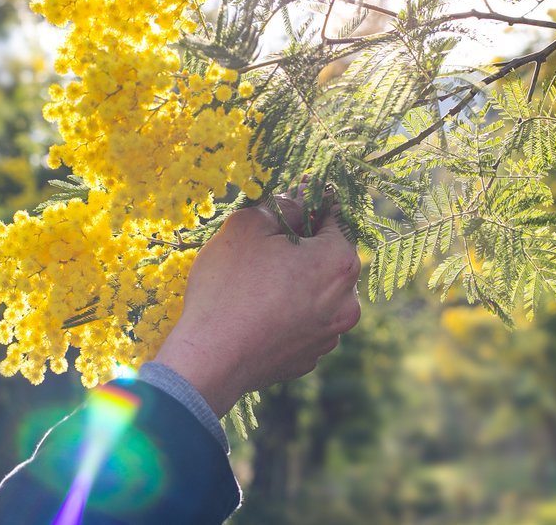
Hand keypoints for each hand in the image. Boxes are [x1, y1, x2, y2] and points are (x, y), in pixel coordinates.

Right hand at [153, 195, 361, 416]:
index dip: (310, 203)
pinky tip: (256, 312)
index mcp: (339, 262)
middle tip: (267, 242)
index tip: (292, 197)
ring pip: (317, 295)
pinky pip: (302, 324)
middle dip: (303, 247)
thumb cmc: (229, 288)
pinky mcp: (307, 359)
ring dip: (296, 283)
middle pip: (328, 259)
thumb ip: (279, 206)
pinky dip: (286, 314)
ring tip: (257, 281)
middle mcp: (346, 302)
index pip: (333, 218)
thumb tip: (295, 204)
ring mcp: (329, 336)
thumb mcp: (247, 226)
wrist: (210, 358)